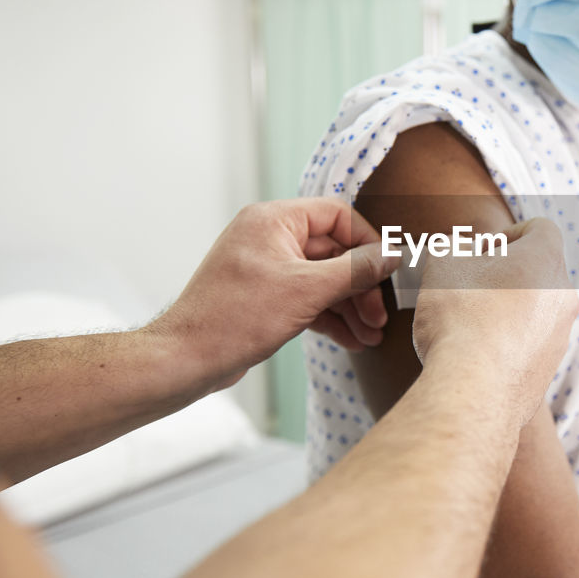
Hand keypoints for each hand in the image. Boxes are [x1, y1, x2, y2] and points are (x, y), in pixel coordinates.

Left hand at [149, 198, 399, 391]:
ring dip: (350, 307)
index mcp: (274, 220)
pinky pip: (308, 298)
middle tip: (379, 317)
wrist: (185, 360)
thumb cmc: (235, 318)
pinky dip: (330, 317)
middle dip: (361, 286)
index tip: (388, 271)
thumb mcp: (306, 291)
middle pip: (334, 252)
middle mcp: (270, 237)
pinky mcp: (265, 297)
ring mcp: (267, 268)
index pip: (338, 216)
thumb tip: (393, 254)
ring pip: (324, 279)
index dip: (368, 243)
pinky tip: (352, 341)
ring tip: (370, 336)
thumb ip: (355, 270)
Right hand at [412, 218, 577, 426]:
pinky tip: (478, 353)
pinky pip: (531, 344)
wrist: (474, 389)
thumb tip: (461, 251)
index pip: (540, 229)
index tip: (482, 252)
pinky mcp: (549, 369)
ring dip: (508, 309)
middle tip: (471, 285)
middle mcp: (563, 296)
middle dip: (507, 273)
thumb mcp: (444, 264)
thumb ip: (455, 247)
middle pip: (540, 270)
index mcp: (546, 259)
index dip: (508, 234)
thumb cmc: (461, 317)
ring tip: (471, 323)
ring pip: (537, 310)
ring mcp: (560, 335)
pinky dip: (509, 342)